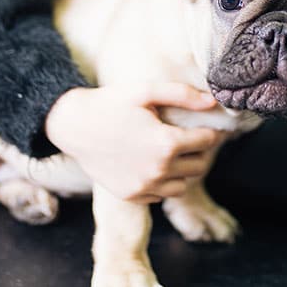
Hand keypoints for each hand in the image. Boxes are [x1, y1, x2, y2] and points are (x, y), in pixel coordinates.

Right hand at [45, 83, 224, 203]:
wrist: (73, 125)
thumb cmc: (110, 104)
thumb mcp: (146, 91)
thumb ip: (182, 95)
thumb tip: (213, 102)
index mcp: (166, 143)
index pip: (207, 142)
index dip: (210, 132)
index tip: (206, 127)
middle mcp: (159, 170)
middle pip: (200, 166)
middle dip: (200, 152)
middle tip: (191, 139)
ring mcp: (144, 186)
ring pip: (183, 184)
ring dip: (183, 170)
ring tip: (172, 153)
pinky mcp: (132, 195)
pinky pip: (161, 195)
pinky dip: (163, 182)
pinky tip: (153, 165)